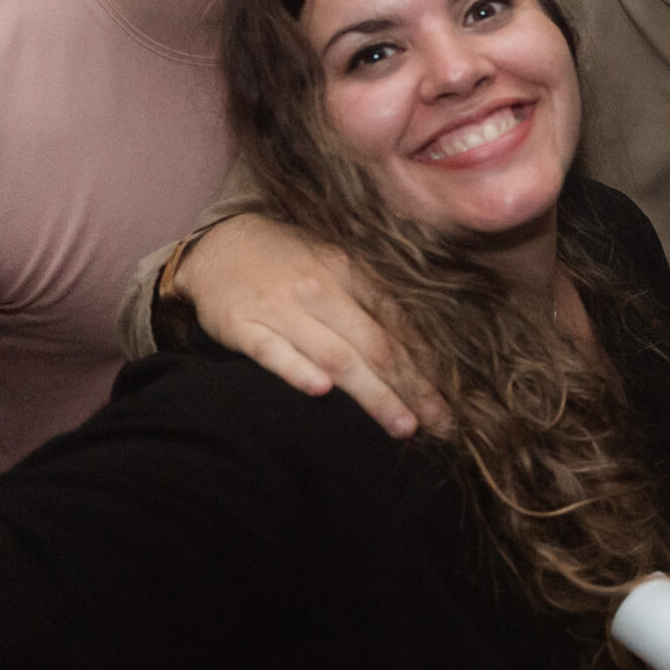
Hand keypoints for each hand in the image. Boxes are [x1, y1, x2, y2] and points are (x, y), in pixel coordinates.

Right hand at [173, 214, 448, 437]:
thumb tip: (420, 347)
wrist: (220, 245)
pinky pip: (272, 352)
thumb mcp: (337, 265)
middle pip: (375, 346)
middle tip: (440, 423)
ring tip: (402, 425)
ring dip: (372, 392)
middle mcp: (320, 290)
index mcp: (350, 272)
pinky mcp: (241, 326)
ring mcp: (280, 308)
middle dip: (411, 388)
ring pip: (335, 355)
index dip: (426, 363)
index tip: (450, 399)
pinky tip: (321, 391)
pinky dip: (297, 370)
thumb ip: (373, 302)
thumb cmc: (290, 261)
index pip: (397, 324)